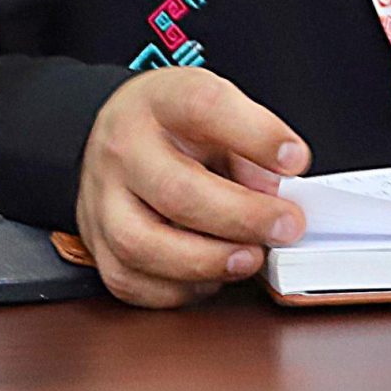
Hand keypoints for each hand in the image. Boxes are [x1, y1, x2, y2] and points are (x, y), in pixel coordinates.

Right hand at [76, 68, 311, 307]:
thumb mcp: (219, 111)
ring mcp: (101, 199)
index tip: (294, 160)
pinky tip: (209, 276)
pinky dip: (177, 289)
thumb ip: (251, 146)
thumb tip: (278, 195)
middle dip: (241, 217)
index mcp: (160, 101)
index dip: (255, 136)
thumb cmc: (176, 126)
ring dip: (207, 261)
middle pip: (175, 190)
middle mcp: (123, 148)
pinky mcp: (96, 242)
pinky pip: (130, 281)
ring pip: (142, 245)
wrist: (118, 134)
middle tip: (285, 227)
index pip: (204, 107)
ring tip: (249, 257)